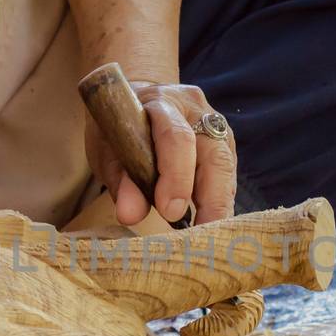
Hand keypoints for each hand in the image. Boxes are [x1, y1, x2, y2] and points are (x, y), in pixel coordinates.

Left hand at [84, 80, 237, 226]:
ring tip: (209, 235)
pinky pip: (228, 175)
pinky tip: (210, 222)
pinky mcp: (225, 142)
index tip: (170, 213)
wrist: (137, 99)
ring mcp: (215, 124)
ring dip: (220, 205)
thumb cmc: (119, 127)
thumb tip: (131, 215)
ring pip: (227, 167)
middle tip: (201, 236)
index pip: (177, 138)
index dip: (177, 178)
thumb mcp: (107, 150)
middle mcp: (196, 109)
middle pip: (215, 156)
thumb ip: (121, 181)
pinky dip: (220, 201)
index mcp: (162, 103)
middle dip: (211, 200)